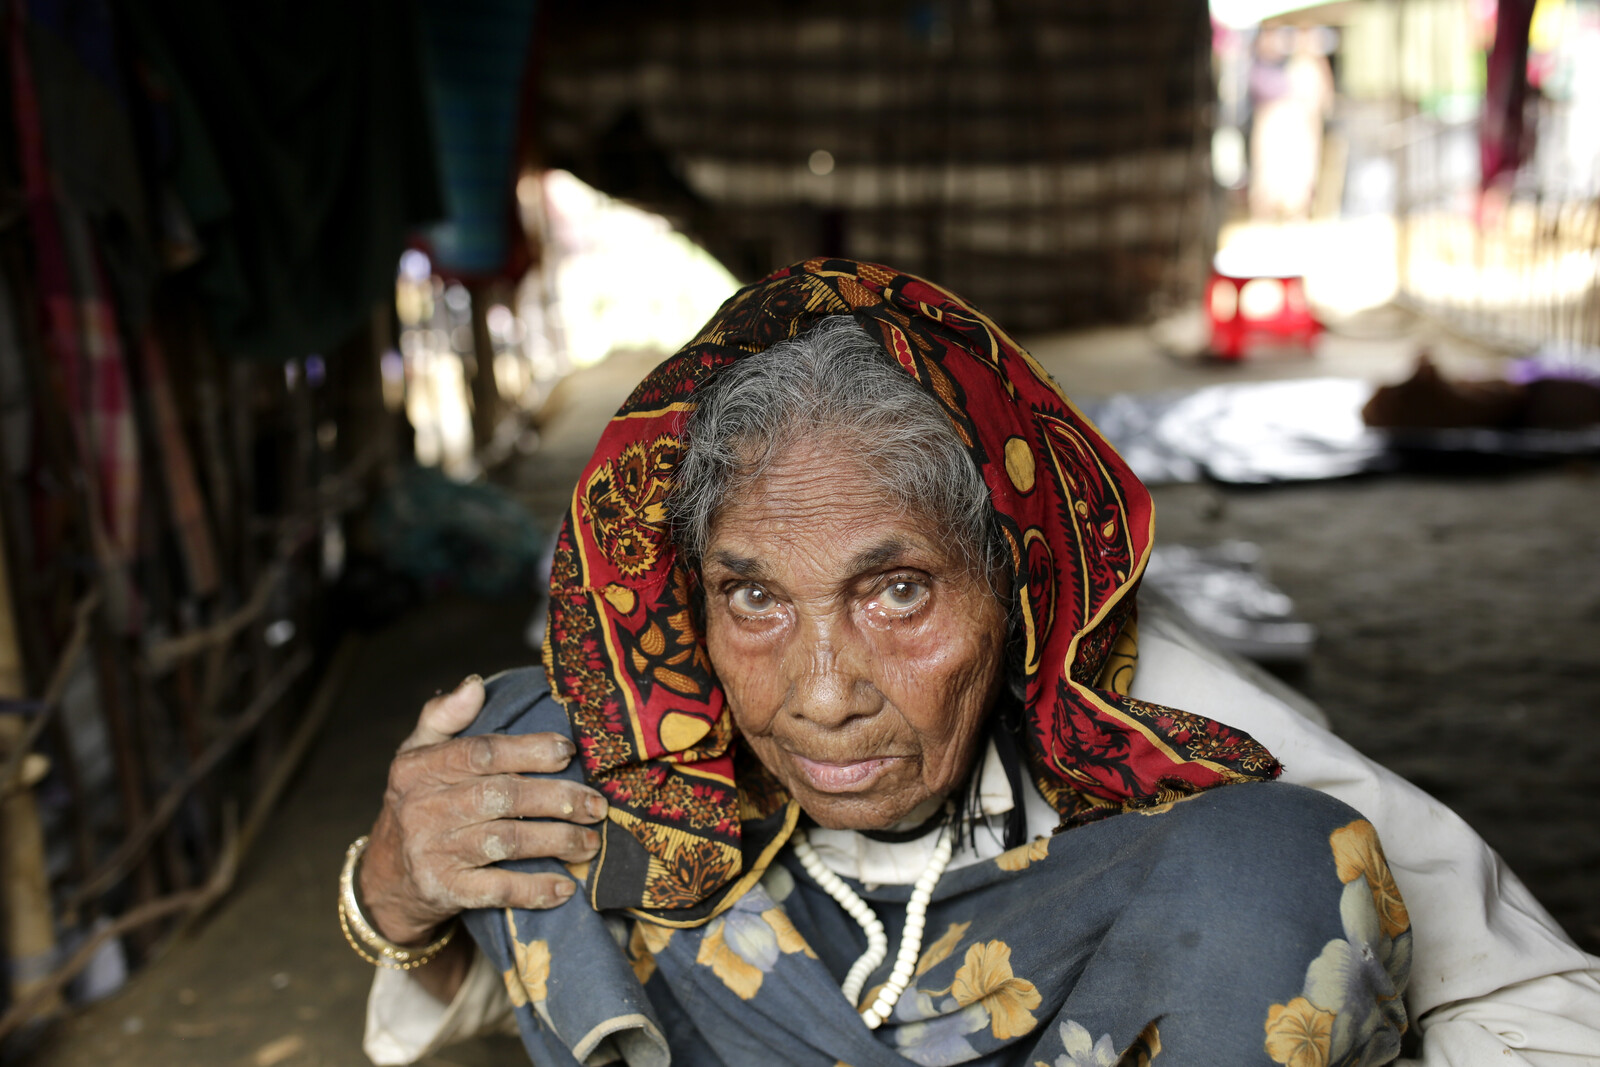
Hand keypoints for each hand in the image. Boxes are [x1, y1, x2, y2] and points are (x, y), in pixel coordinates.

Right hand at [358, 675, 607, 947]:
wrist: (385, 879)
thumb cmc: (418, 804)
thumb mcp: (416, 755)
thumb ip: (444, 716)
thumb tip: (475, 684)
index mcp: (419, 768)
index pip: (481, 753)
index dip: (529, 750)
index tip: (569, 751)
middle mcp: (425, 808)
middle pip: (503, 796)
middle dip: (557, 798)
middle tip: (596, 805)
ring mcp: (434, 852)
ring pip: (507, 842)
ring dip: (557, 841)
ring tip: (591, 842)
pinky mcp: (445, 891)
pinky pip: (497, 890)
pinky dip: (534, 890)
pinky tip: (565, 887)